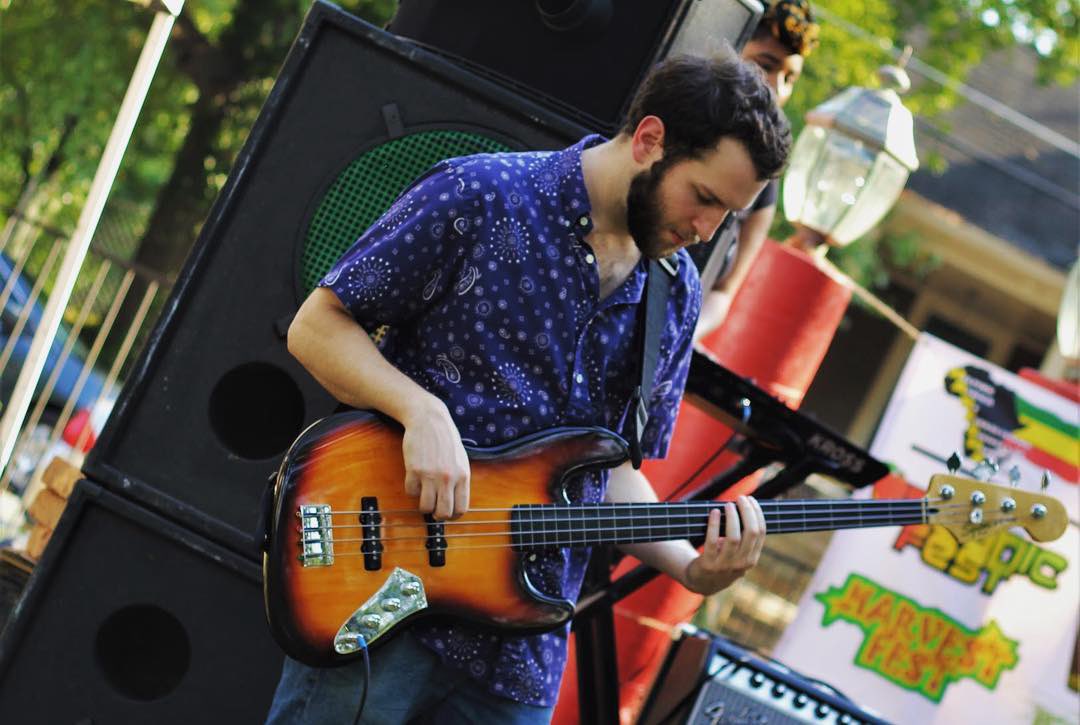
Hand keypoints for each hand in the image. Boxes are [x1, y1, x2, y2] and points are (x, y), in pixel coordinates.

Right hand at [400, 397, 469, 519]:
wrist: (429, 419)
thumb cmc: (446, 439)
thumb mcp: (461, 459)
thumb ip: (460, 480)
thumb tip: (456, 504)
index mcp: (463, 475)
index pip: (461, 508)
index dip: (453, 515)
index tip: (447, 513)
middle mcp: (448, 478)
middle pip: (443, 513)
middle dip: (437, 516)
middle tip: (433, 509)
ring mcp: (430, 475)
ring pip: (425, 507)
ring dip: (423, 505)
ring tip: (424, 495)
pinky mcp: (414, 470)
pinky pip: (411, 492)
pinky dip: (412, 490)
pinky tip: (415, 479)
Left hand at [684, 495, 765, 594]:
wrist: (702, 582)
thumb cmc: (722, 561)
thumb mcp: (739, 555)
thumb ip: (745, 539)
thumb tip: (748, 508)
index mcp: (752, 558)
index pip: (760, 532)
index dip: (757, 513)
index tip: (750, 500)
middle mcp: (742, 563)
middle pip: (751, 532)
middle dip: (747, 512)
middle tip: (741, 498)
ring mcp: (725, 565)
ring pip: (734, 537)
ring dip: (732, 517)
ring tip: (728, 504)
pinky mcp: (708, 564)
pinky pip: (712, 541)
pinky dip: (714, 524)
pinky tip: (714, 512)